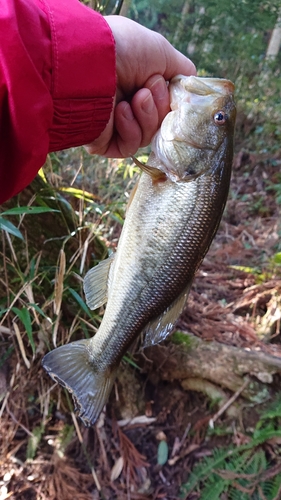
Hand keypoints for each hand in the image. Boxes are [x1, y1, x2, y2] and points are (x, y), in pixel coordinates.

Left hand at [85, 16, 195, 157]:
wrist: (91, 63)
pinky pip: (130, 147)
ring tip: (136, 98)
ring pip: (148, 136)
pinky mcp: (104, 142)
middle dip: (159, 106)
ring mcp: (115, 124)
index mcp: (138, 84)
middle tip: (147, 89)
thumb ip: (181, 71)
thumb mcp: (161, 52)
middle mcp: (127, 104)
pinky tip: (121, 111)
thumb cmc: (124, 50)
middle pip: (160, 122)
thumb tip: (192, 85)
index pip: (166, 105)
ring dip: (147, 116)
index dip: (171, 100)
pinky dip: (131, 129)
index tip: (169, 87)